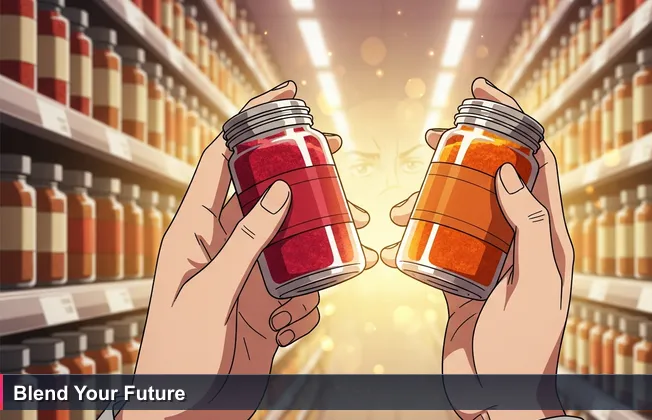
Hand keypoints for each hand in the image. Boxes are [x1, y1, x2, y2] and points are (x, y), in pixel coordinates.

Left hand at [125, 81, 377, 419]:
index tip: (287, 98)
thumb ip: (246, 240)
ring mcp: (244, 278)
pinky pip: (298, 291)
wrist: (185, 414)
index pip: (221, 160)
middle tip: (339, 161)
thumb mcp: (211, 292)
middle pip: (266, 196)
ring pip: (291, 243)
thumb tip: (278, 189)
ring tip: (351, 243)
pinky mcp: (262, 308)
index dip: (251, 123)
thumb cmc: (178, 357)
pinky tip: (287, 327)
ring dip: (318, 247)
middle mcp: (221, 248)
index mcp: (194, 233)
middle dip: (302, 182)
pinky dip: (304, 305)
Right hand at [381, 78, 573, 419]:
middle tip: (436, 135)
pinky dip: (413, 233)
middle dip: (467, 150)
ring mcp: (486, 258)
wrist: (498, 397)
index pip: (538, 163)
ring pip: (458, 207)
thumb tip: (512, 173)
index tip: (487, 96)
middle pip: (493, 177)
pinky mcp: (457, 277)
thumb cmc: (526, 350)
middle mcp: (517, 240)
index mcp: (546, 236)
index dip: (517, 123)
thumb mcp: (536, 288)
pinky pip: (434, 243)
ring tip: (404, 198)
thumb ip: (530, 230)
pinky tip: (394, 234)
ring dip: (431, 194)